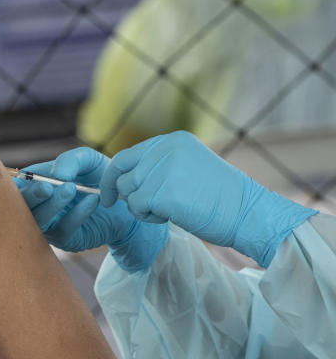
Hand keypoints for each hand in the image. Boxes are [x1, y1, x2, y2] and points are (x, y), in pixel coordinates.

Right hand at [16, 147, 167, 271]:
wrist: (125, 201)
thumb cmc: (99, 176)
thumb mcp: (87, 160)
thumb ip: (70, 160)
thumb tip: (58, 174)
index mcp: (36, 184)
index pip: (16, 186)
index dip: (20, 185)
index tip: (37, 179)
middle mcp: (38, 205)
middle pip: (22, 205)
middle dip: (33, 196)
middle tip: (47, 187)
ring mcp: (50, 224)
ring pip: (41, 219)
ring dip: (54, 204)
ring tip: (72, 189)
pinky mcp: (65, 239)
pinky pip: (65, 228)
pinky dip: (78, 214)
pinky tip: (92, 200)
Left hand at [101, 131, 316, 266]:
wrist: (248, 213)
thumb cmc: (221, 197)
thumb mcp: (188, 168)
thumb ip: (159, 166)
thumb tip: (124, 179)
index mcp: (171, 140)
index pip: (126, 156)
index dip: (113, 177)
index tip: (109, 195)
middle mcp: (164, 149)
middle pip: (121, 174)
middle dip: (124, 195)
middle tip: (140, 209)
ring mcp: (162, 169)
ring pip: (128, 192)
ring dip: (141, 208)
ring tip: (168, 211)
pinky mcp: (161, 192)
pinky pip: (137, 208)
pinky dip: (149, 217)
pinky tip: (171, 217)